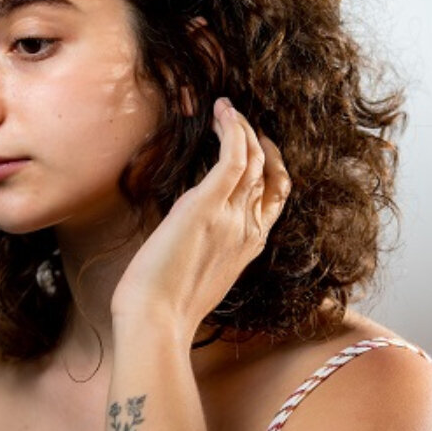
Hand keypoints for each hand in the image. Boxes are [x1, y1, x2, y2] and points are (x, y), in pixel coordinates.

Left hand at [111, 98, 290, 343]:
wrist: (156, 321)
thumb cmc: (166, 306)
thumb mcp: (201, 274)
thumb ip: (209, 248)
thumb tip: (192, 231)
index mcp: (250, 247)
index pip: (275, 198)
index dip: (272, 169)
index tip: (258, 149)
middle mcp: (249, 228)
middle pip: (270, 174)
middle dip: (260, 143)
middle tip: (243, 122)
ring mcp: (232, 216)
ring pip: (254, 159)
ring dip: (243, 128)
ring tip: (226, 110)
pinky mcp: (207, 205)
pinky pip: (234, 156)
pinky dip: (233, 129)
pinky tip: (222, 112)